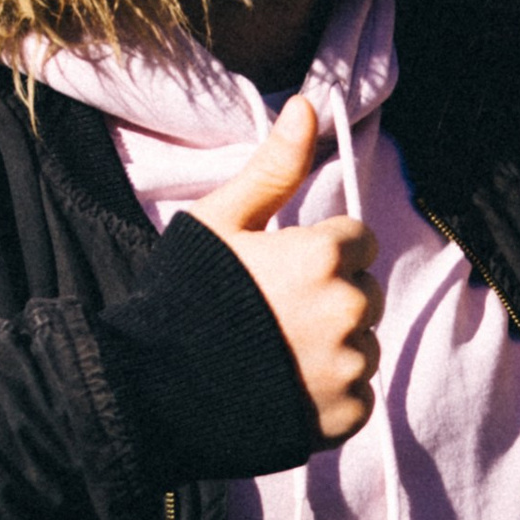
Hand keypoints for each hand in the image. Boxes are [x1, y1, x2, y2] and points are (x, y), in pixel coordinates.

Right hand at [192, 95, 381, 444]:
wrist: (155, 391)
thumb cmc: (183, 296)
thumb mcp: (221, 220)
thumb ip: (274, 168)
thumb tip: (308, 104)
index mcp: (325, 255)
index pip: (358, 240)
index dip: (322, 251)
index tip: (284, 270)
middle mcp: (348, 309)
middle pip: (365, 293)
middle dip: (331, 298)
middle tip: (274, 316)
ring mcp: (350, 366)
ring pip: (364, 346)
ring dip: (333, 348)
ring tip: (275, 354)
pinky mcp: (346, 416)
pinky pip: (357, 396)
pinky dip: (330, 395)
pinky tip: (284, 388)